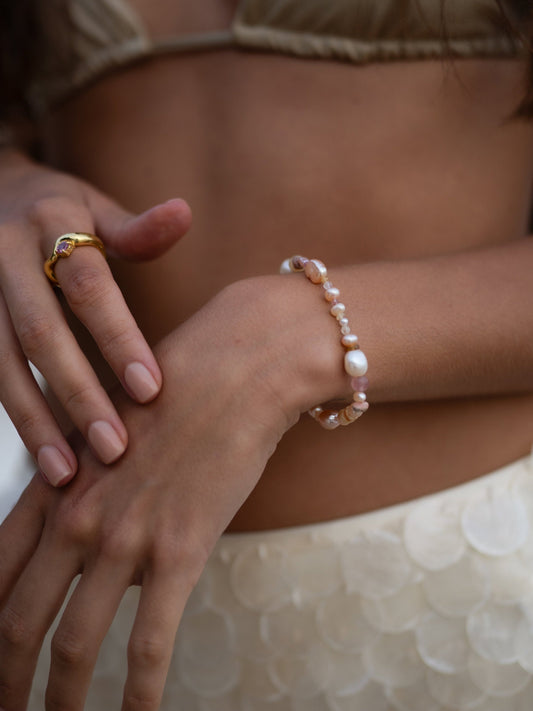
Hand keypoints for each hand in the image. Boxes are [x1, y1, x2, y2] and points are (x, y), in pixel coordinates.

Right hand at [0, 149, 191, 484]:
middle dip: (77, 393)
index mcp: (50, 222)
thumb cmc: (56, 208)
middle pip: (39, 332)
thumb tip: (184, 213)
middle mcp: (4, 255)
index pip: (89, 288)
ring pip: (0, 362)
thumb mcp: (93, 206)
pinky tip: (37, 453)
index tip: (151, 390)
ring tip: (65, 473)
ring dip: (32, 420)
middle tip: (114, 448)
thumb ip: (135, 228)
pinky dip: (13, 412)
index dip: (119, 338)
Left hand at [0, 277, 305, 710]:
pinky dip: (137, 696)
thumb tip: (91, 550)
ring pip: (72, 645)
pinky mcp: (180, 551)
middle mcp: (76, 516)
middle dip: (4, 680)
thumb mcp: (112, 430)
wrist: (240, 365)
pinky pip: (148, 645)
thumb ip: (91, 489)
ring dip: (58, 702)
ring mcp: (125, 537)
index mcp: (55, 483)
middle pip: (15, 623)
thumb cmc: (180, 389)